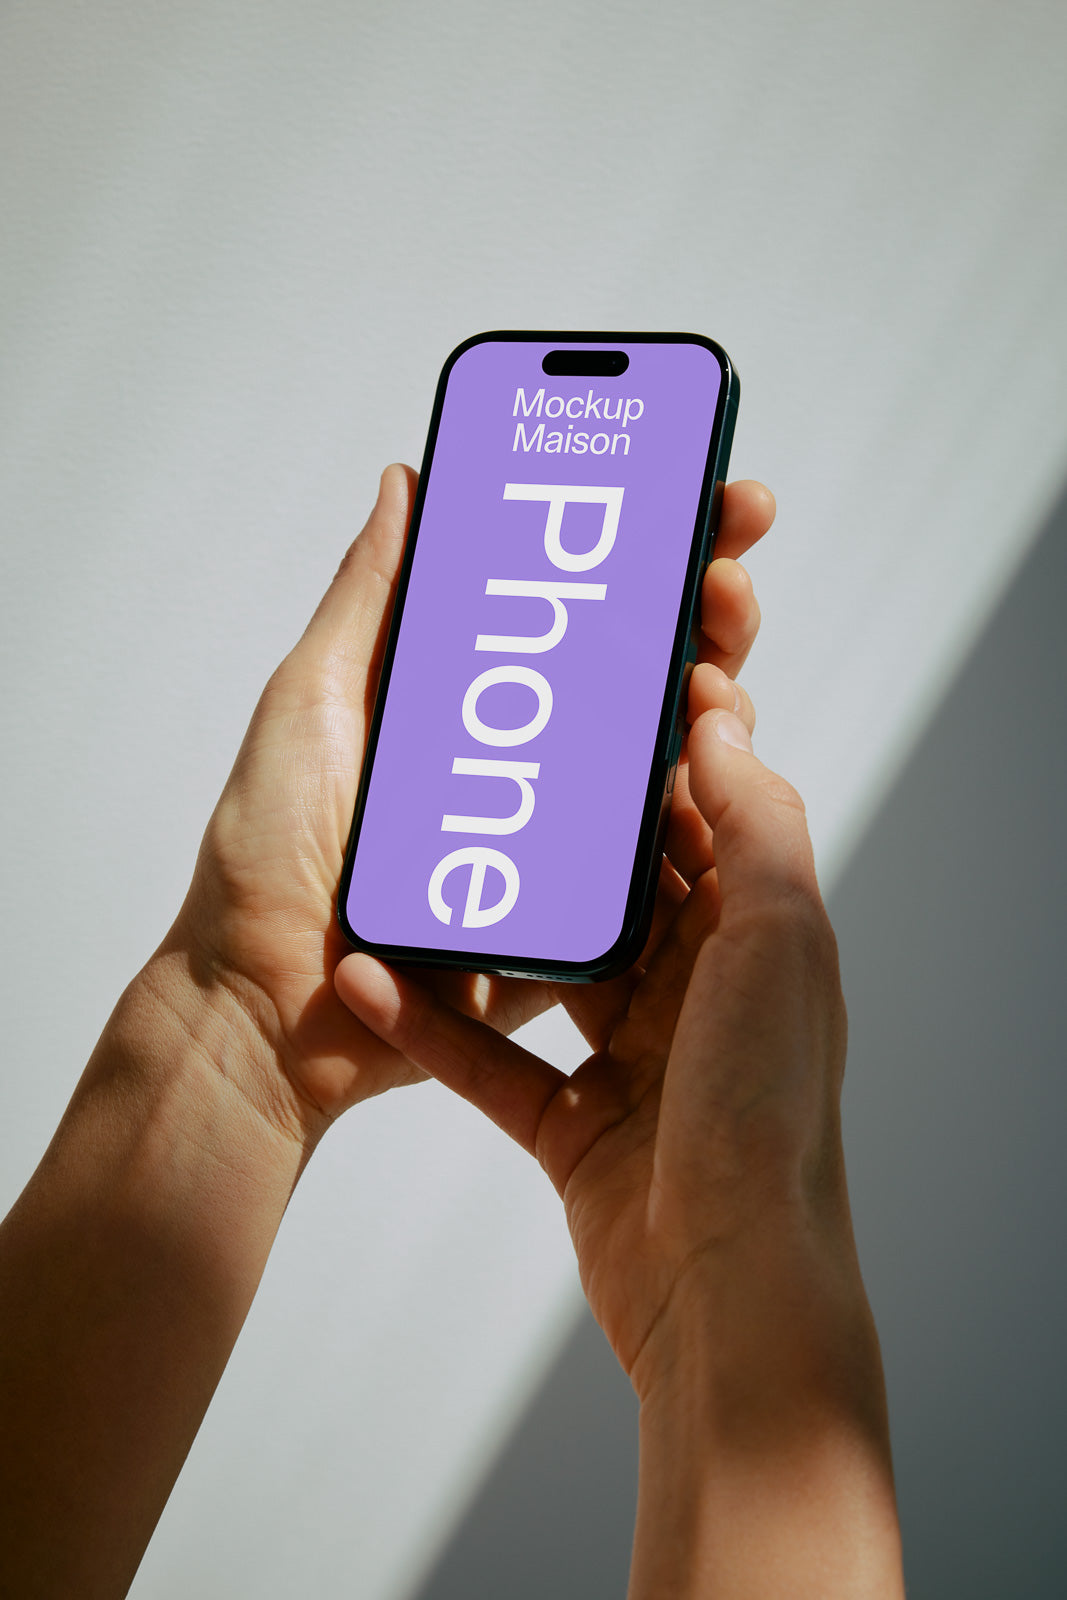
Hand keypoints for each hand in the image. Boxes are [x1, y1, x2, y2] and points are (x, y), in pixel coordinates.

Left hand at [168, 467, 774, 1145]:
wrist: (271, 1011)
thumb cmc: (268, 860)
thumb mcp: (313, 702)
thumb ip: (372, 598)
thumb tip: (411, 480)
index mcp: (466, 693)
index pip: (568, 597)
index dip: (633, 535)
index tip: (682, 476)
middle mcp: (526, 750)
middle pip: (637, 658)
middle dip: (698, 592)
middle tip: (724, 553)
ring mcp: (561, 827)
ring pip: (668, 744)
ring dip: (716, 681)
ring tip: (719, 642)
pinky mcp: (580, 904)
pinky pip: (657, 849)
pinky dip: (699, 799)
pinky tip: (719, 745)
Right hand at [335, 684, 859, 1384]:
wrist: (722, 1291)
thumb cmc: (764, 1113)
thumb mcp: (776, 940)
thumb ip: (751, 824)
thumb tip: (718, 723)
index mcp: (758, 945)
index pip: (707, 825)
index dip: (661, 756)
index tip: (598, 691)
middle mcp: (698, 997)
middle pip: (616, 890)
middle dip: (556, 831)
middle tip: (484, 763)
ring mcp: (631, 1064)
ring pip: (541, 972)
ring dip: (481, 927)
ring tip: (415, 862)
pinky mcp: (570, 1128)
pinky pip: (489, 1061)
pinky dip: (433, 1027)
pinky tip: (372, 983)